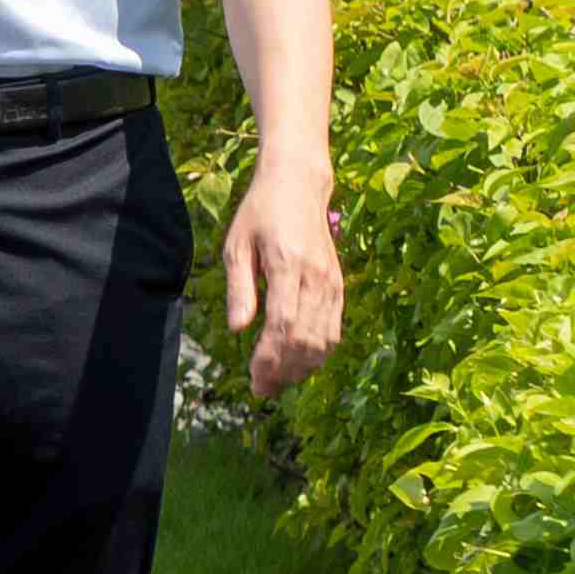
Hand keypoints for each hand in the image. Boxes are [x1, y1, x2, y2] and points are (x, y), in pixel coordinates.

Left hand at [225, 162, 347, 401]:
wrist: (298, 185)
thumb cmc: (259, 213)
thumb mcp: (236, 244)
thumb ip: (239, 288)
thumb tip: (237, 329)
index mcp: (288, 265)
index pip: (284, 324)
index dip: (271, 357)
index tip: (254, 377)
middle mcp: (316, 277)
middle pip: (306, 339)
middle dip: (284, 370)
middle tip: (261, 388)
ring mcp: (331, 282)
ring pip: (324, 340)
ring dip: (302, 367)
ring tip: (277, 381)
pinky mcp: (338, 285)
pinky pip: (334, 329)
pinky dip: (319, 352)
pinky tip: (299, 363)